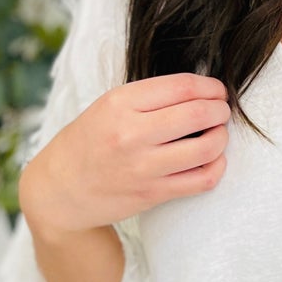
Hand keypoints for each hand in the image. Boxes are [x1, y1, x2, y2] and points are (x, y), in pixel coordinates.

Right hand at [22, 71, 230, 237]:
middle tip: (221, 111)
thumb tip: (200, 91)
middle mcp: (131, 133)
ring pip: (207, 148)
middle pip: (198, 114)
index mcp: (120, 103)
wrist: (60, 190)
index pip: (182, 86)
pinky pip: (202, 180)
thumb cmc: (88, 143)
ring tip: (217, 134)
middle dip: (220, 110)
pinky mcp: (152, 194)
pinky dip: (216, 167)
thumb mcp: (107, 106)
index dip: (210, 87)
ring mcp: (143, 166)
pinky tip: (213, 160)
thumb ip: (149, 98)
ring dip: (221, 137)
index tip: (217, 91)